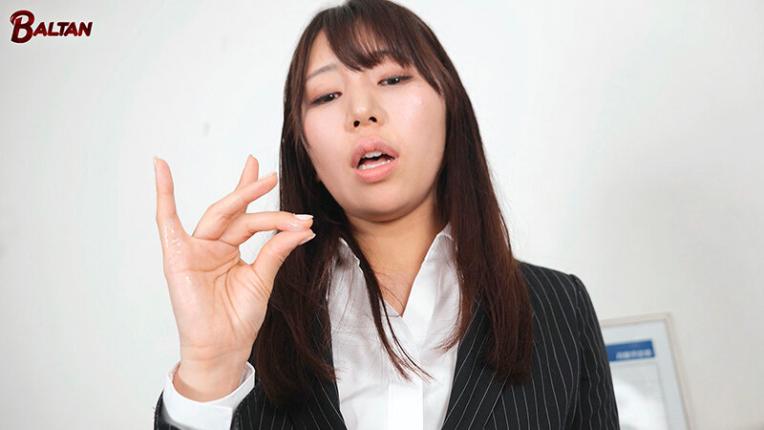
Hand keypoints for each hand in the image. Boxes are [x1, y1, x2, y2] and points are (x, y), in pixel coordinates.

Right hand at [153, 155, 314, 398]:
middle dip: (253, 191)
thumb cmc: (238, 318)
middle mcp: (210, 246)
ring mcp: (194, 250)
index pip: (246, 217)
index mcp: (228, 250)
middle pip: (235, 212)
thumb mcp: (263, 278)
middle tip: (273, 176)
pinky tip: (160, 168)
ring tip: (265, 179)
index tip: (274, 179)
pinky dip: (163, 195)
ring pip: (220, 215)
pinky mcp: (177, 256)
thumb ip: (277, 249)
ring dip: (241, 195)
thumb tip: (304, 227)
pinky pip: (166, 221)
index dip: (255, 195)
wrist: (224, 347)